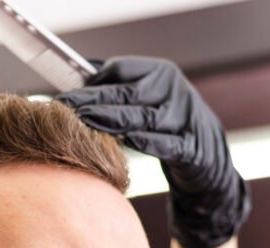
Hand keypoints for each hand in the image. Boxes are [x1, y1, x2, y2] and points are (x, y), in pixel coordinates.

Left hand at [56, 56, 250, 247]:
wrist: (204, 155)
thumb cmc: (162, 125)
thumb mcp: (144, 100)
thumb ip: (115, 89)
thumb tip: (78, 78)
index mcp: (159, 73)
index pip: (121, 70)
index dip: (92, 82)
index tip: (66, 94)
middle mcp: (174, 90)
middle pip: (127, 94)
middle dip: (93, 101)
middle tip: (64, 109)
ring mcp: (185, 118)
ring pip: (144, 118)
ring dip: (112, 121)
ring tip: (85, 124)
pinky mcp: (191, 147)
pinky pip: (167, 144)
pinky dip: (147, 143)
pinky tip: (126, 142)